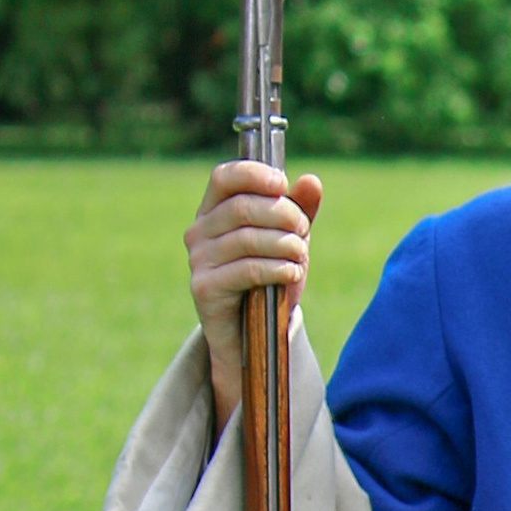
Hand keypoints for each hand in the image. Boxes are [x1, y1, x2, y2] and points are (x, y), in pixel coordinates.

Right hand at [186, 161, 322, 428]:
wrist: (251, 335)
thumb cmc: (268, 280)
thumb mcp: (288, 241)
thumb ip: (299, 211)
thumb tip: (312, 180)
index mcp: (213, 211)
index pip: (224, 178)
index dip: (253, 174)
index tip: (283, 184)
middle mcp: (198, 232)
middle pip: (242, 208)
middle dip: (282, 215)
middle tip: (303, 231)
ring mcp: (197, 260)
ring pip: (247, 238)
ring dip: (284, 244)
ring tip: (301, 256)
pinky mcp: (204, 288)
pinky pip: (246, 269)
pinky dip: (277, 268)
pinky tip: (293, 273)